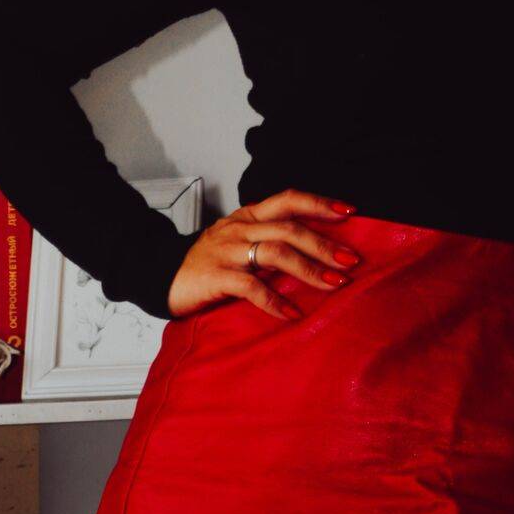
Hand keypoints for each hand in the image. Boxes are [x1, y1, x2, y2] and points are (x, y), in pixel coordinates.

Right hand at [165, 188, 361, 322]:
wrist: (161, 275)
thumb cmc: (209, 262)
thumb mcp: (239, 240)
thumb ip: (270, 240)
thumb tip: (317, 250)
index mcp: (249, 215)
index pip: (288, 199)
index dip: (320, 203)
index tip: (350, 212)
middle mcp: (240, 228)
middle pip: (289, 229)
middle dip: (324, 244)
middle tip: (351, 260)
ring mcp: (227, 251)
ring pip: (276, 253)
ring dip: (309, 269)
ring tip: (334, 283)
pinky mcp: (216, 277)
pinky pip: (250, 287)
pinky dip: (275, 301)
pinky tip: (293, 313)